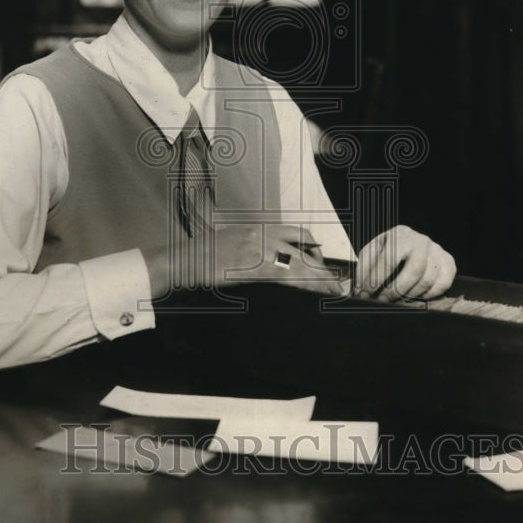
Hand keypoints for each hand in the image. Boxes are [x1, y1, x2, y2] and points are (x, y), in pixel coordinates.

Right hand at [209, 223, 347, 296]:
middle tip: (335, 284)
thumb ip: (259, 245)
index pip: (300, 233)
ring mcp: (259, 251)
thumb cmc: (207, 253)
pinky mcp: (253, 268)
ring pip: (299, 265)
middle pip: (304, 251)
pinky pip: (285, 277)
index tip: (323, 263)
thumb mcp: (237, 239)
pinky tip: (311, 294)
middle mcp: (264, 236)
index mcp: (262, 228)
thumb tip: (279, 259)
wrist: (186, 259)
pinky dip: (302, 285)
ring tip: (331, 292)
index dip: (316, 249)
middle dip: (323, 269)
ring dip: (319, 280)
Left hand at [354, 225, 455, 302]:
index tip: (367, 294)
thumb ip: (365, 269)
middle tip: (384, 300)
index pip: (389, 259)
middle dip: (397, 290)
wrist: (408, 243)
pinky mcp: (448, 262)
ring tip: (397, 299)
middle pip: (414, 270)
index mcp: (400, 234)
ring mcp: (437, 251)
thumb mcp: (372, 253)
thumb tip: (361, 291)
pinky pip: (443, 284)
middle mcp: (422, 241)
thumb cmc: (387, 250)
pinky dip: (428, 295)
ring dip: (410, 294)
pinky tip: (415, 296)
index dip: (376, 279)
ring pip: (428, 280)